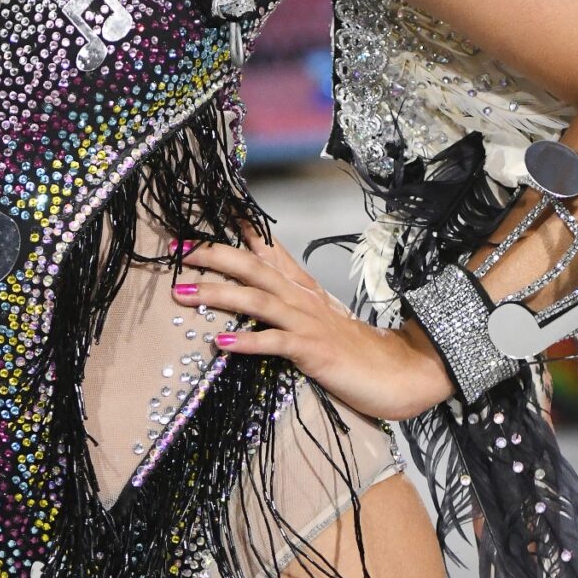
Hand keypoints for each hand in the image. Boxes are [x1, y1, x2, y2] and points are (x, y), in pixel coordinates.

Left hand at [179, 224, 455, 422]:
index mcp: (300, 286)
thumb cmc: (353, 348)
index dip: (236, 225)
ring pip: (257, 300)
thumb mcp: (316, 313)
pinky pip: (276, 344)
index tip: (206, 205)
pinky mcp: (314, 351)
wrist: (401, 372)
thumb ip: (285, 295)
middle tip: (176, 247)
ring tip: (183, 293)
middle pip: (252, 266)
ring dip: (218, 294)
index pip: (265, 245)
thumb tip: (250, 281)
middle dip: (212, 254)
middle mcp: (301, 297)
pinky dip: (248, 343)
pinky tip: (221, 345)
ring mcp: (308, 322)